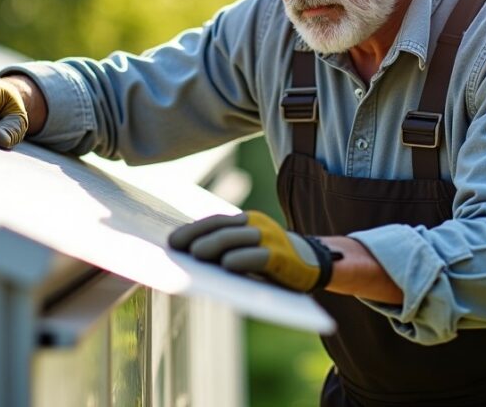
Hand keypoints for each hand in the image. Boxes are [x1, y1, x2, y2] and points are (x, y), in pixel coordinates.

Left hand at [168, 210, 337, 292]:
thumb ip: (227, 248)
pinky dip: (242, 259)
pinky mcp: (282, 257)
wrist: (314, 263)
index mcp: (246, 222)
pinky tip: (227, 265)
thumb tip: (190, 257)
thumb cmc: (273, 260)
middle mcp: (257, 225)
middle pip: (222, 228)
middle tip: (177, 247)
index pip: (215, 221)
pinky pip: (259, 256)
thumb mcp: (249, 249)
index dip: (192, 229)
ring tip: (195, 254)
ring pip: (237, 238)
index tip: (170, 241)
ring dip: (214, 245)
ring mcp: (270, 239)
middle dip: (197, 236)